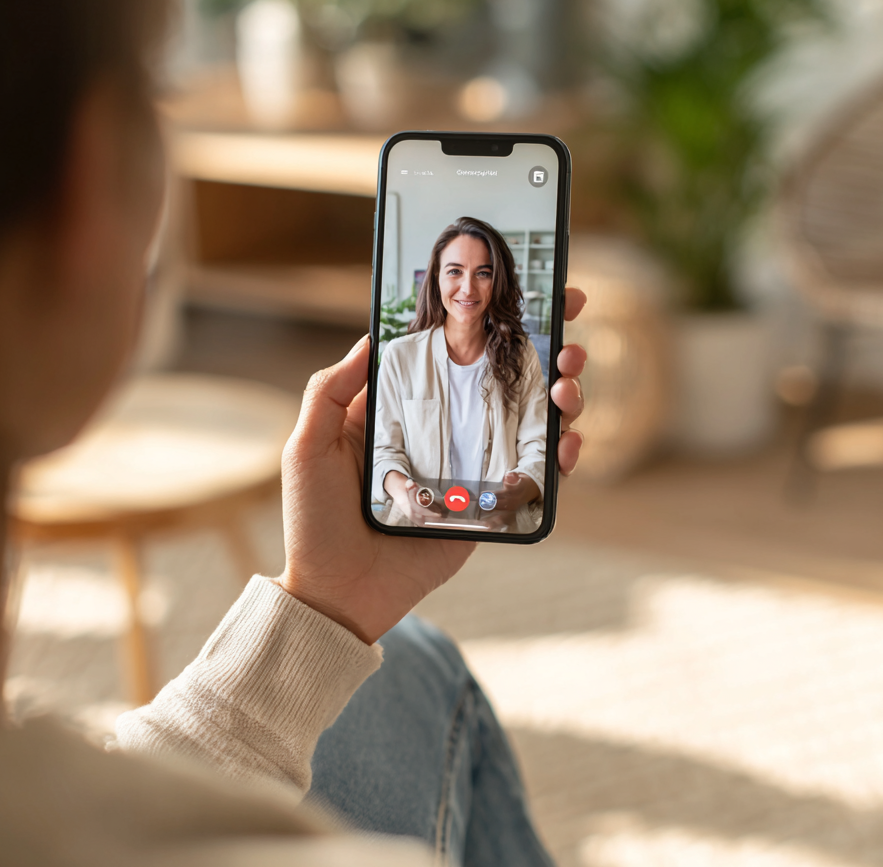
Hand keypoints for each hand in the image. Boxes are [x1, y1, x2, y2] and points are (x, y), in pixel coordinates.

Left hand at [276, 287, 587, 644]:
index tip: (530, 286)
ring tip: (570, 385)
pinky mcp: (491, 506)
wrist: (338, 595)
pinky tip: (570, 442)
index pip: (455, 351)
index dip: (492, 320)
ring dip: (563, 395)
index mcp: (406, 408)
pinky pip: (537, 475)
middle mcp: (445, 430)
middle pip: (507, 378)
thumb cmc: (315, 520)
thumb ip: (331, 389)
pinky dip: (563, 456)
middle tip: (571, 329)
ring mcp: (472, 466)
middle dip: (548, 347)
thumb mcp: (310, 444)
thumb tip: (372, 333)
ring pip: (531, 419)